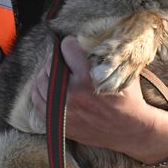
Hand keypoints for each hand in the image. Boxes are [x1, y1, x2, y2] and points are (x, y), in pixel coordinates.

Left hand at [30, 36, 161, 156]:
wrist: (130, 131)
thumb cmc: (129, 98)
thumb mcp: (122, 71)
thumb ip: (107, 55)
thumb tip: (93, 36)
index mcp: (88, 78)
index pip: (67, 48)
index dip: (70, 43)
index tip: (72, 45)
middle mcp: (72, 93)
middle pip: (50, 64)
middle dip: (57, 57)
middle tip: (63, 58)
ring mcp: (63, 110)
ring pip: (40, 81)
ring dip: (46, 72)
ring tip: (55, 71)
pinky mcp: (59, 122)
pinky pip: (37, 100)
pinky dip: (40, 90)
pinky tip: (47, 86)